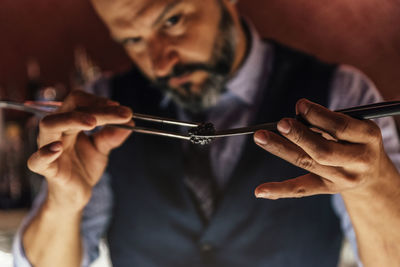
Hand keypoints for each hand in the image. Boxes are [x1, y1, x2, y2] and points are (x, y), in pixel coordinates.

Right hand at [27, 90, 132, 211]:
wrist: (76, 194)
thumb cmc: (84, 166)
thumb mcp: (102, 148)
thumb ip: (112, 135)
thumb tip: (130, 122)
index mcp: (69, 122)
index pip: (79, 102)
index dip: (99, 102)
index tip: (122, 109)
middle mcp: (56, 130)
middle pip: (70, 109)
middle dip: (96, 108)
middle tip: (122, 114)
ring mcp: (47, 148)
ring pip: (50, 125)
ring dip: (72, 119)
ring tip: (92, 122)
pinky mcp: (46, 169)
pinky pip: (36, 160)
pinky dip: (45, 153)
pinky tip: (57, 148)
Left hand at [253, 98, 397, 198]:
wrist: (373, 173)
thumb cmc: (356, 138)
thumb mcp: (353, 124)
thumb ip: (328, 119)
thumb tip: (298, 112)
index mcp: (367, 137)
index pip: (341, 127)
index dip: (318, 116)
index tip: (300, 105)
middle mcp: (357, 161)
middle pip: (323, 151)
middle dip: (300, 136)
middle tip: (280, 123)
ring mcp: (342, 178)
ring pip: (307, 163)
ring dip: (281, 149)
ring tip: (261, 137)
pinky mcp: (326, 189)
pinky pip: (301, 190)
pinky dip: (279, 190)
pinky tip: (260, 191)